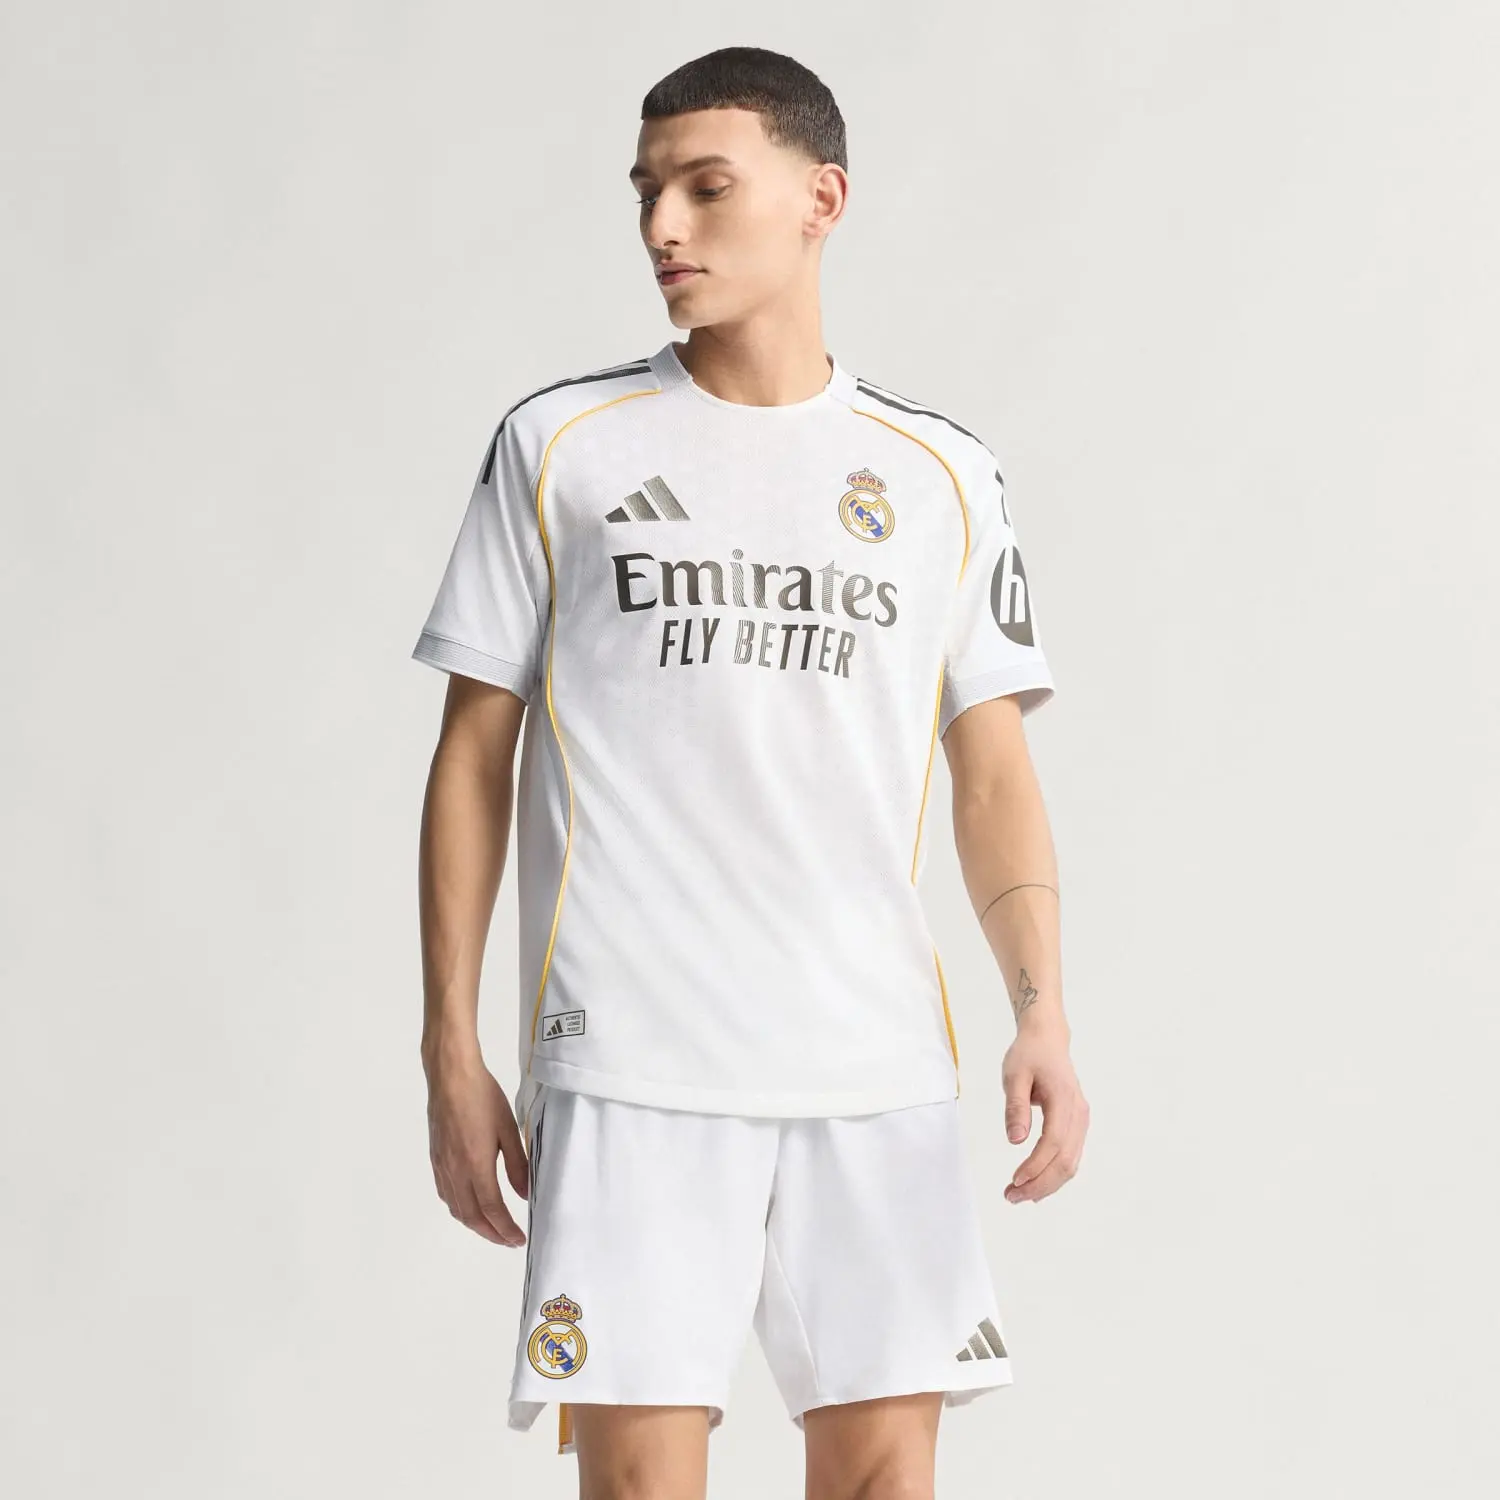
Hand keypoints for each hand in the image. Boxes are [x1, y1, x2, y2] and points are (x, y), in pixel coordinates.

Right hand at [425, 1043, 529, 1245]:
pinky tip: (469, 1205)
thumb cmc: (482, 1097)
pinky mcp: (436, 1158)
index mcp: (476, 1166)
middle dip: (491, 1234)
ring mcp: (442, 1166)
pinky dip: (459, 1208)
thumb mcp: (509, 1129)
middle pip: (472, 1216)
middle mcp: (455, 1172)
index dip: (506, 1229)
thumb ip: (518, 1165)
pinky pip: (446, 1194)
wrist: (450, 1076)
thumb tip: (524, 1194)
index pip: (492, 1210)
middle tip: (508, 1240)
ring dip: (475, 1224)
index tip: (519, 1239)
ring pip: (456, 1208)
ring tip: (492, 1228)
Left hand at [1001, 1019, 1088, 1203]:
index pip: (1053, 1143)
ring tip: (1019, 1195)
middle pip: (1066, 1160)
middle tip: (1011, 1196)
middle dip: (1040, 1184)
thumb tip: (1016, 1140)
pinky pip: (1071, 1156)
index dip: (1035, 1167)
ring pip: (1071, 1163)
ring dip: (1047, 1183)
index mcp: (1063, 1100)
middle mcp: (1078, 1114)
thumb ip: (1015, 1107)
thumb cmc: (1028, 1055)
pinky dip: (1055, 1174)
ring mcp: (1081, 1120)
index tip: (1014, 1181)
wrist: (1047, 1039)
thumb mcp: (1013, 1075)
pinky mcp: (1077, 1124)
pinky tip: (1036, 1184)